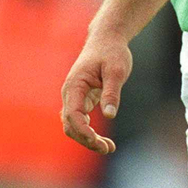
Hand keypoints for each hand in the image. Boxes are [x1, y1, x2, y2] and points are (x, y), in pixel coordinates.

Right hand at [60, 31, 132, 154]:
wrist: (108, 39)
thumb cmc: (112, 52)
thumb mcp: (116, 70)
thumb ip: (111, 92)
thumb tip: (109, 115)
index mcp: (75, 85)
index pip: (73, 115)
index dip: (83, 131)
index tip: (98, 141)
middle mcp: (70, 93)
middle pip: (71, 125)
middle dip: (86, 140)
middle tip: (108, 148)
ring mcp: (74, 97)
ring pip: (74, 126)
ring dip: (88, 139)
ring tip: (109, 148)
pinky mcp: (82, 100)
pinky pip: (81, 121)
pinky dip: (90, 133)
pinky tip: (104, 141)